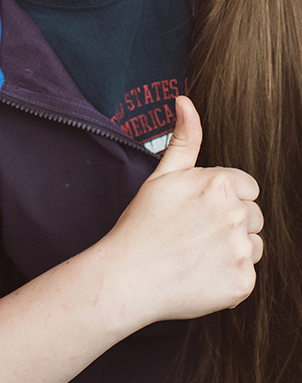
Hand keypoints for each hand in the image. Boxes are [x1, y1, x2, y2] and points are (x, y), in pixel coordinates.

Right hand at [101, 96, 262, 328]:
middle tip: (194, 234)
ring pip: (254, 245)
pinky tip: (201, 274)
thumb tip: (184, 101)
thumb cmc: (142, 224)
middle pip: (253, 216)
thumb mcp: (162, 175)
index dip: (225, 199)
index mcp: (219, 183)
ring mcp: (240, 250)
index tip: (199, 211)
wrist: (129, 276)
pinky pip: (247, 274)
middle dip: (230, 223)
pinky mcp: (242, 281)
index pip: (248, 188)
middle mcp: (235, 214)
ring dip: (233, 250)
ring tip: (197, 254)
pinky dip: (229, 277)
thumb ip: (184, 138)